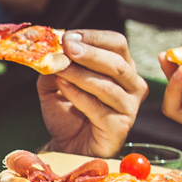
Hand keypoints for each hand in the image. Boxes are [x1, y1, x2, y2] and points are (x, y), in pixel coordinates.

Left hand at [38, 30, 145, 156]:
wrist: (67, 145)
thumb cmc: (68, 112)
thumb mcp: (55, 83)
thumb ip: (54, 66)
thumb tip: (50, 51)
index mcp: (121, 68)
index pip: (116, 44)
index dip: (94, 37)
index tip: (69, 36)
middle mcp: (131, 85)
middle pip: (117, 63)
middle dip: (89, 53)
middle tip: (67, 48)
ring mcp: (129, 108)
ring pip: (108, 86)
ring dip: (81, 74)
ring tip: (60, 68)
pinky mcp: (120, 128)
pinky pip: (99, 109)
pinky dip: (79, 95)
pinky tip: (63, 87)